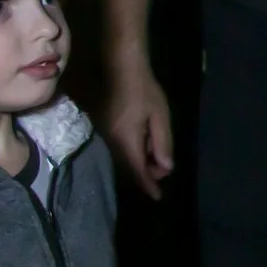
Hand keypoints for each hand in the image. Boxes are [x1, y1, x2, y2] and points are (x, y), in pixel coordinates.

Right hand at [106, 63, 173, 198]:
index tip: (158, 197)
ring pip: (122, 158)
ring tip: (155, 158)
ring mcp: (102, 135)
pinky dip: (130, 153)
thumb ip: (163, 142)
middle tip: (162, 171)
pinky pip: (116, 149)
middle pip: (128, 166)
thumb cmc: (144, 90)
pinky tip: (142, 145)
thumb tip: (166, 168)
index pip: (137, 169)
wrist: (120, 69)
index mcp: (126, 139)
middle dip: (146, 173)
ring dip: (139, 162)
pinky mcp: (100, 129)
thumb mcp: (160, 116)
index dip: (148, 185)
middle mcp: (110, 141)